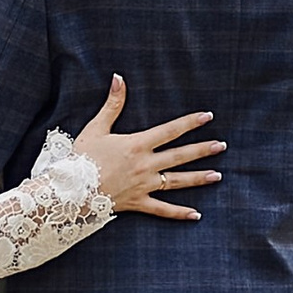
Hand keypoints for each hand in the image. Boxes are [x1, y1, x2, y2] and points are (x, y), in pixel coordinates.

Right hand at [73, 75, 224, 220]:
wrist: (71, 190)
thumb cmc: (82, 158)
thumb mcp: (96, 128)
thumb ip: (112, 104)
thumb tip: (118, 78)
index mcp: (137, 145)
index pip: (170, 131)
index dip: (190, 123)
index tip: (208, 117)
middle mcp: (145, 165)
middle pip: (180, 156)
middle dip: (203, 150)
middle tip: (222, 146)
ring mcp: (144, 185)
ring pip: (177, 181)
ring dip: (199, 178)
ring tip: (218, 176)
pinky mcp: (138, 203)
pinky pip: (163, 209)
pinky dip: (179, 213)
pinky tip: (196, 214)